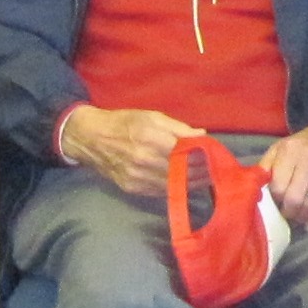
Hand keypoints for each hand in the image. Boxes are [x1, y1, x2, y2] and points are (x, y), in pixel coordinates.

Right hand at [60, 104, 203, 198]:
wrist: (91, 139)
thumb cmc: (123, 122)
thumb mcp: (150, 116)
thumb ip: (177, 127)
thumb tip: (202, 134)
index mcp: (150, 137)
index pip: (185, 152)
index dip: (203, 155)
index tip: (216, 155)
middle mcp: (144, 159)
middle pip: (182, 171)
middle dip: (202, 171)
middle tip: (216, 170)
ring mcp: (137, 177)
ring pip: (173, 185)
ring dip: (192, 183)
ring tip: (206, 178)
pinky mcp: (133, 188)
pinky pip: (160, 191)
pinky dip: (176, 188)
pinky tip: (186, 184)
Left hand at [259, 113, 307, 229]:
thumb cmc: (306, 142)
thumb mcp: (282, 146)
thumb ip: (266, 165)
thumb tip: (255, 190)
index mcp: (289, 151)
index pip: (277, 185)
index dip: (274, 200)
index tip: (274, 205)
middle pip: (293, 198)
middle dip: (287, 212)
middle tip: (285, 216)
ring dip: (301, 216)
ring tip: (296, 219)